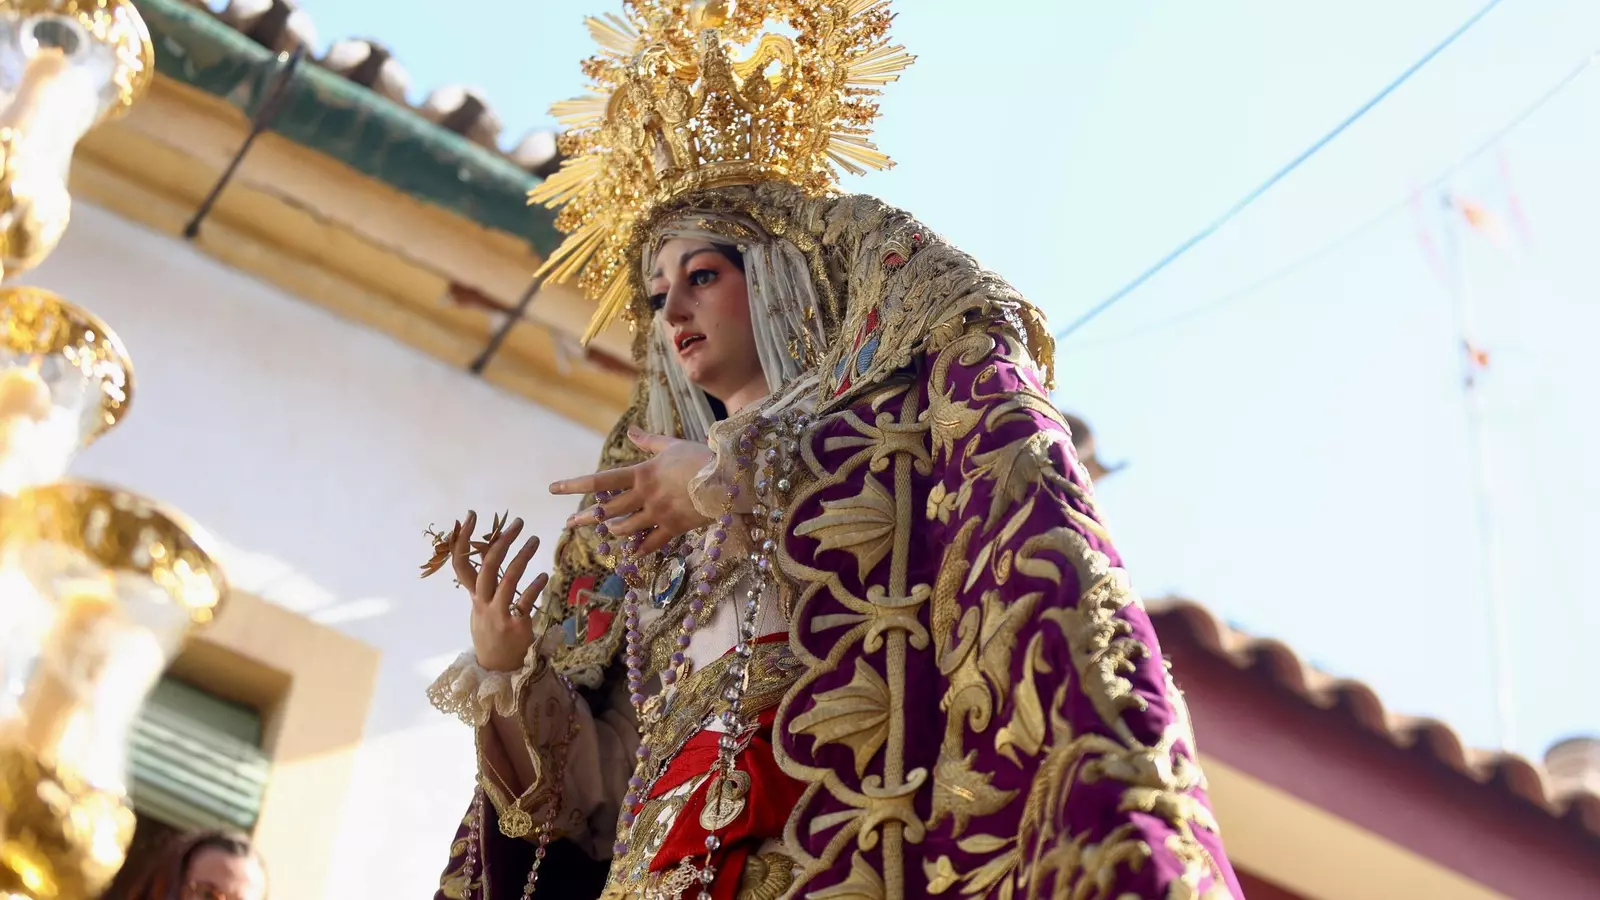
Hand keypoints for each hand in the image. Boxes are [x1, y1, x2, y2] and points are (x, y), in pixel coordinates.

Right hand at [449, 510, 549, 671]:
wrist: (497, 668)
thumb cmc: (492, 631)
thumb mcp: (482, 605)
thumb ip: (485, 581)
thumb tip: (488, 550)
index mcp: (474, 597)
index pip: (461, 563)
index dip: (462, 539)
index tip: (470, 516)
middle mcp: (483, 604)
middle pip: (488, 567)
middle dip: (502, 542)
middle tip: (519, 523)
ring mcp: (498, 615)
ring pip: (508, 580)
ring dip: (522, 557)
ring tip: (534, 540)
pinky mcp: (516, 627)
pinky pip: (525, 602)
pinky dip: (535, 586)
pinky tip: (544, 576)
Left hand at [551, 427, 714, 555]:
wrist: (729, 479)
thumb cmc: (701, 457)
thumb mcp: (672, 444)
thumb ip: (648, 440)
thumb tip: (631, 430)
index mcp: (641, 473)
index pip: (600, 480)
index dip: (574, 485)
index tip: (554, 489)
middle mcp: (644, 496)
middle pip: (607, 510)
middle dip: (586, 517)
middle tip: (569, 522)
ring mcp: (658, 514)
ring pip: (624, 528)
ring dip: (612, 531)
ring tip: (606, 531)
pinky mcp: (673, 528)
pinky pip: (649, 544)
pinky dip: (638, 549)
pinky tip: (630, 553)